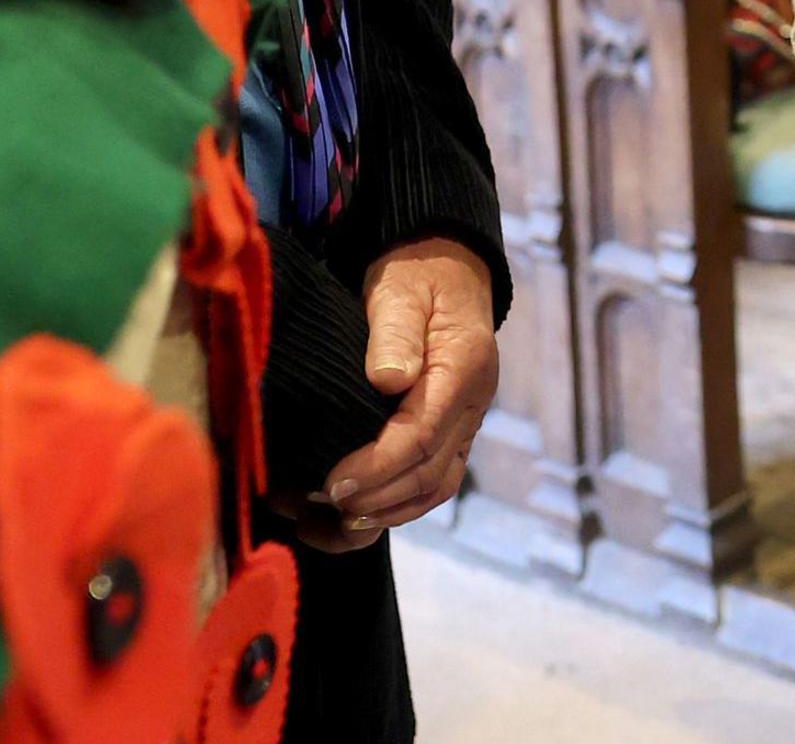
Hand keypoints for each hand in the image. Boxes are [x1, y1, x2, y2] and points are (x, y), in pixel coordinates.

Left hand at [310, 237, 497, 546]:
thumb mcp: (399, 291)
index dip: (378, 466)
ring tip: (330, 526)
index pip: (424, 434)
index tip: (332, 483)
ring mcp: (465, 422)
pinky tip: (352, 519)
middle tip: (322, 506)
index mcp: (465, 367)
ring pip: (436, 488)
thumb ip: (395, 332)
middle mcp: (472, 403)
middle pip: (432, 472)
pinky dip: (394, 508)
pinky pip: (431, 483)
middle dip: (376, 498)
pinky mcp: (449, 432)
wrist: (442, 267)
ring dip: (385, 514)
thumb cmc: (415, 275)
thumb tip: (389, 379)